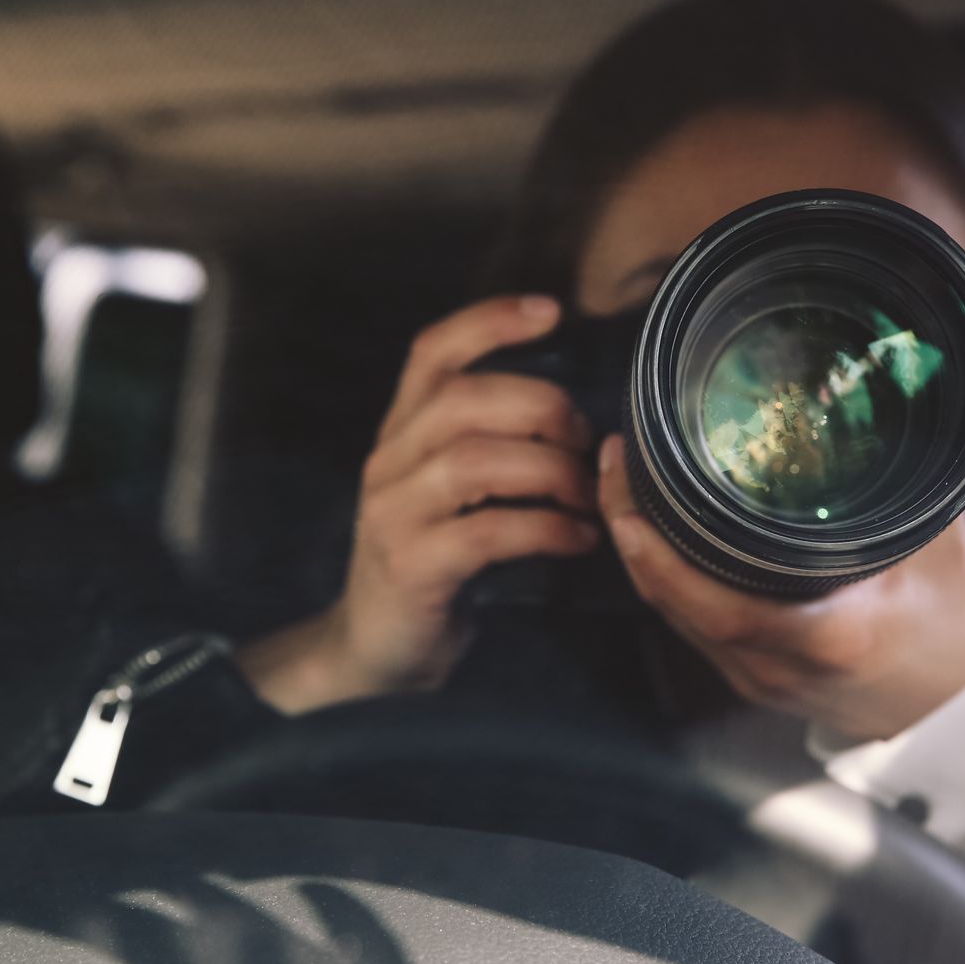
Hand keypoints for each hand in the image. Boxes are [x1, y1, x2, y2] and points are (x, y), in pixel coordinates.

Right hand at [237, 296, 600, 712]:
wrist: (375, 653)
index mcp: (401, 433)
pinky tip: (578, 539)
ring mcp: (392, 515)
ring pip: (473, 461)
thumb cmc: (435, 565)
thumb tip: (580, 420)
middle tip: (588, 444)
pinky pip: (486, 532)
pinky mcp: (410, 568)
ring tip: (588, 497)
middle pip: (462, 400)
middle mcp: (387, 462)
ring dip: (549, 472)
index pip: (431, 351)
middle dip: (541, 408)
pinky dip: (545, 529)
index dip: (488, 321)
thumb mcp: (453, 495)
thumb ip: (492, 447)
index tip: (551, 310)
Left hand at [597, 434, 964, 739]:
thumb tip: (891, 388)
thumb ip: (909, 473)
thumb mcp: (938, 542)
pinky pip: (689, 624)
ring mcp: (758, 680)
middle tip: (615, 462)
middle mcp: (779, 666)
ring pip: (674, 616)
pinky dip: (665, 578)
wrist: (957, 710)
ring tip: (624, 483)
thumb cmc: (953, 625)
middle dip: (631, 533)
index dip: (659, 554)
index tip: (632, 492)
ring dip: (641, 554)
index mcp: (828, 635)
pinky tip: (655, 531)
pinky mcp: (751, 680)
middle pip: (676, 603)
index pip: (717, 604)